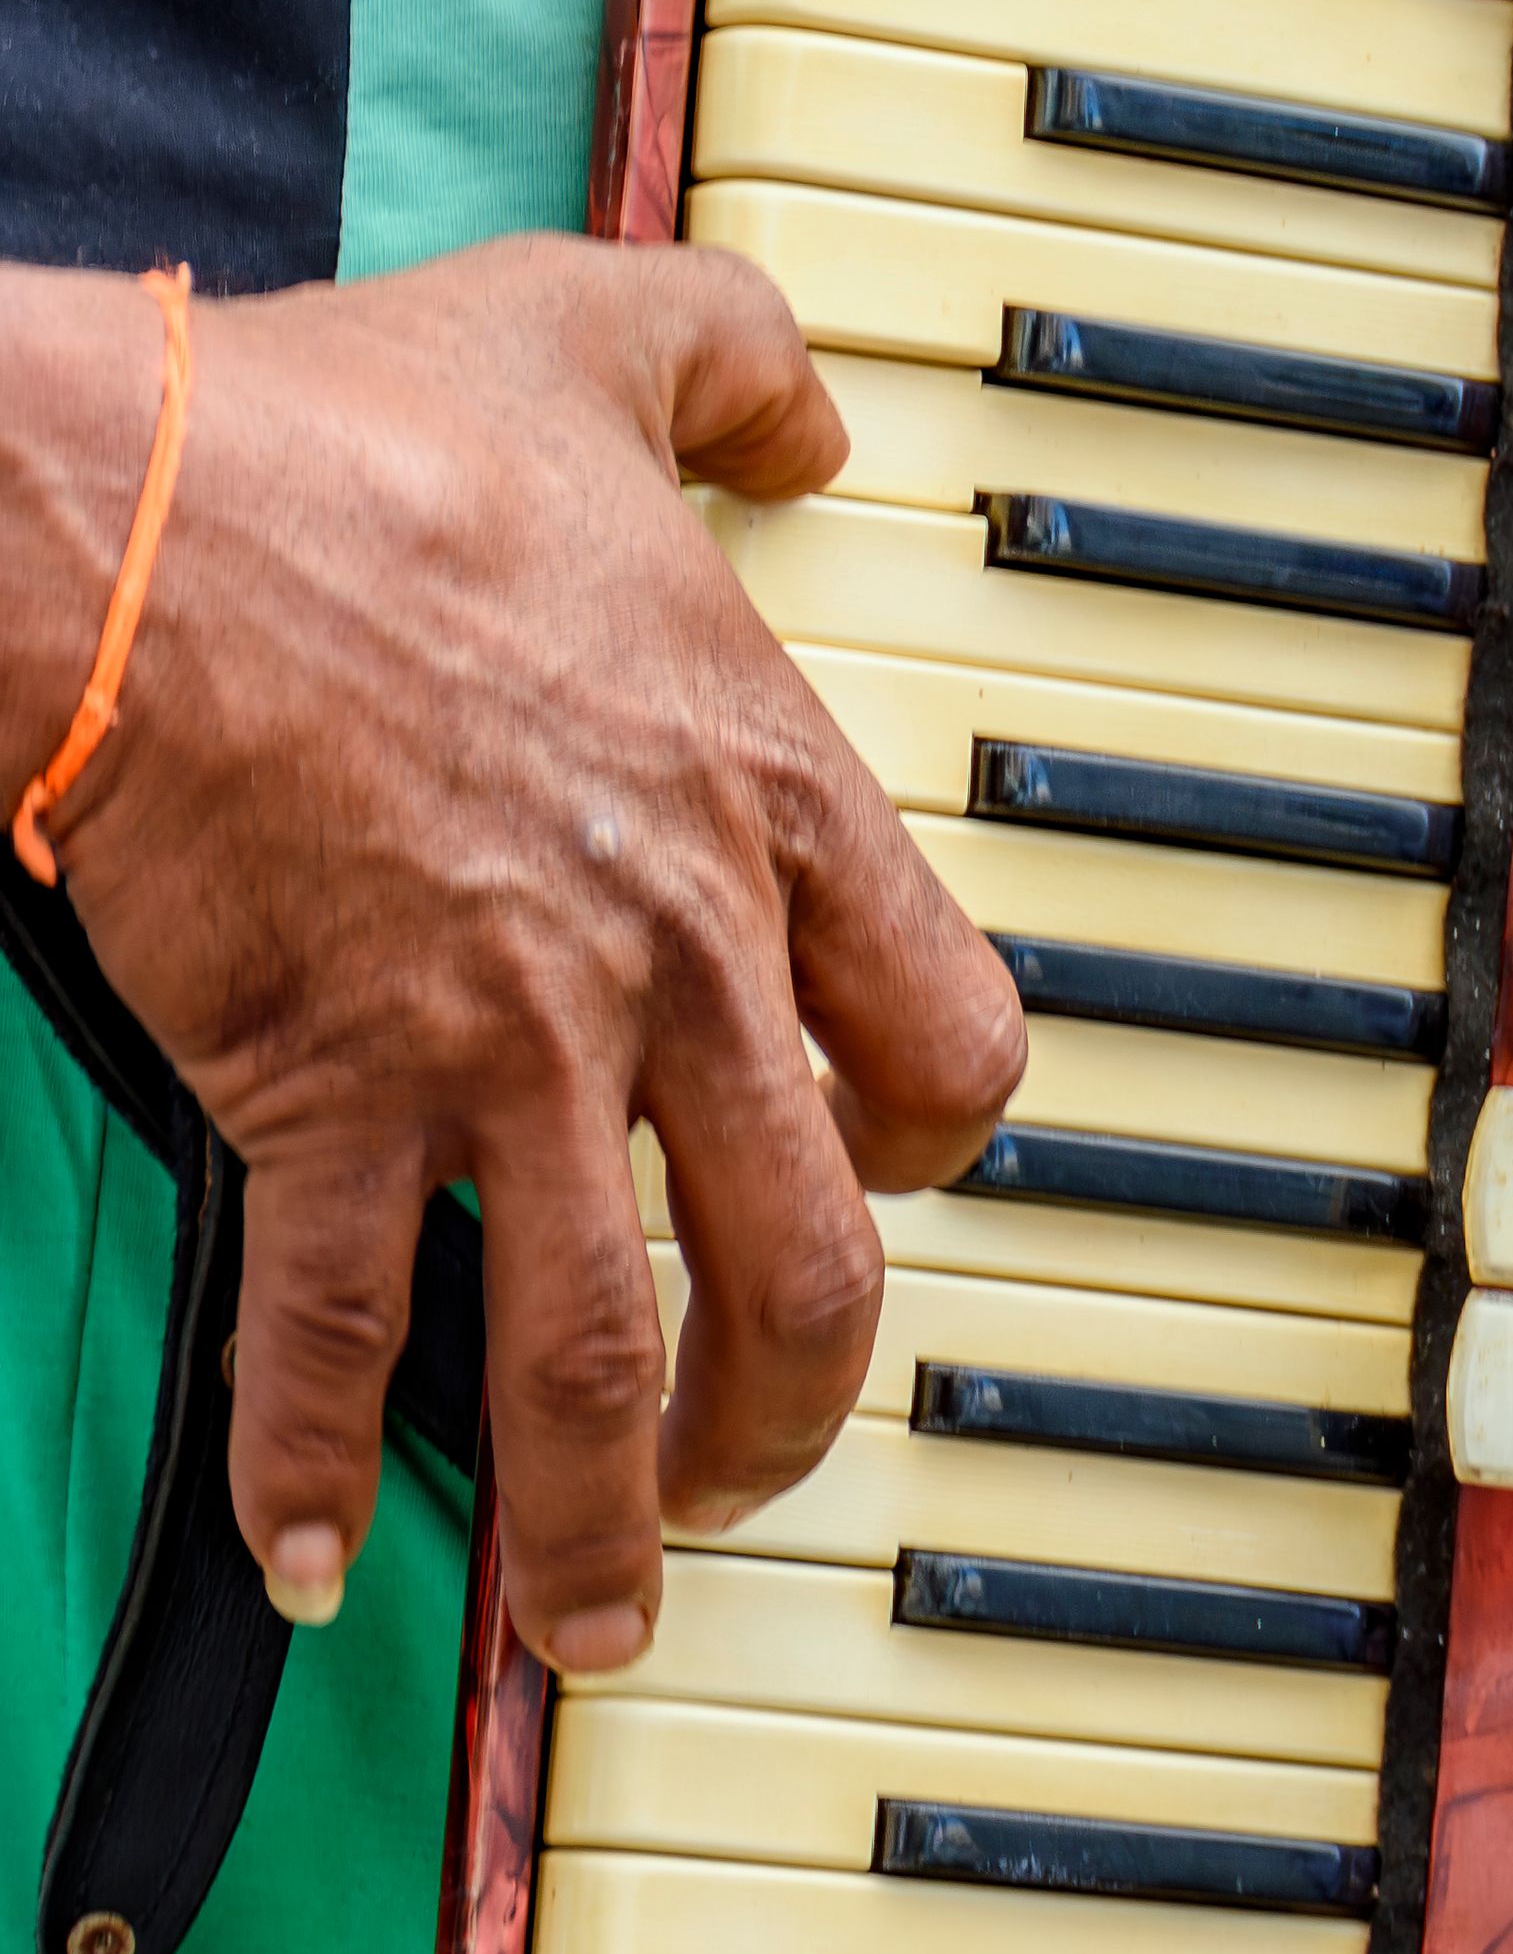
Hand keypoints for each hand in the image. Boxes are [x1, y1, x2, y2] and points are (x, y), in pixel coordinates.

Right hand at [11, 238, 1024, 1672]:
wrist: (124, 509)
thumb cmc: (337, 439)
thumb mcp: (587, 339)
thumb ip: (725, 366)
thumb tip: (809, 405)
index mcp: (770, 811)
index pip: (948, 1047)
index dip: (930, 1150)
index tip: (875, 1193)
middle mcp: (674, 954)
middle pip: (814, 1259)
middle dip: (789, 1411)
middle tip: (744, 1481)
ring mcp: (506, 1039)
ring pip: (609, 1343)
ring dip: (602, 1510)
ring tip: (591, 1615)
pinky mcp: (325, 1082)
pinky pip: (344, 1321)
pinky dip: (322, 1460)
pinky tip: (318, 1553)